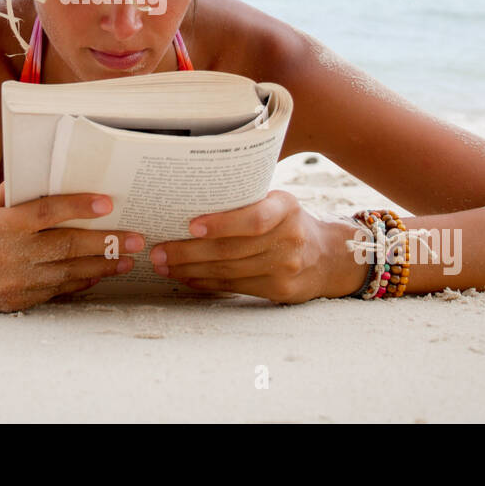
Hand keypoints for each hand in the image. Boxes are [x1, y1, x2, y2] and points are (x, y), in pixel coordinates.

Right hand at [0, 182, 144, 312]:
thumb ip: (14, 192)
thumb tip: (46, 174)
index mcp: (3, 225)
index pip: (48, 213)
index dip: (79, 206)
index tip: (108, 203)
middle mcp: (10, 254)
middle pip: (66, 246)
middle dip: (105, 243)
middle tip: (135, 239)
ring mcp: (14, 281)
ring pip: (67, 272)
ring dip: (100, 266)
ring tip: (126, 260)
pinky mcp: (16, 301)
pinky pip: (55, 291)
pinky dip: (79, 282)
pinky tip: (97, 275)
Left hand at [148, 189, 364, 302]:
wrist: (326, 256)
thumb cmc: (287, 222)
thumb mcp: (277, 202)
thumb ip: (246, 201)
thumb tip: (189, 195)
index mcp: (286, 207)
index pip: (255, 218)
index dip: (222, 224)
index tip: (191, 225)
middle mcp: (289, 238)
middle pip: (232, 250)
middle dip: (189, 252)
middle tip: (158, 251)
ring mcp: (286, 267)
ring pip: (228, 271)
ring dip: (190, 269)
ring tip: (164, 265)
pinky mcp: (279, 290)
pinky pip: (234, 287)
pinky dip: (205, 282)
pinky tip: (186, 277)